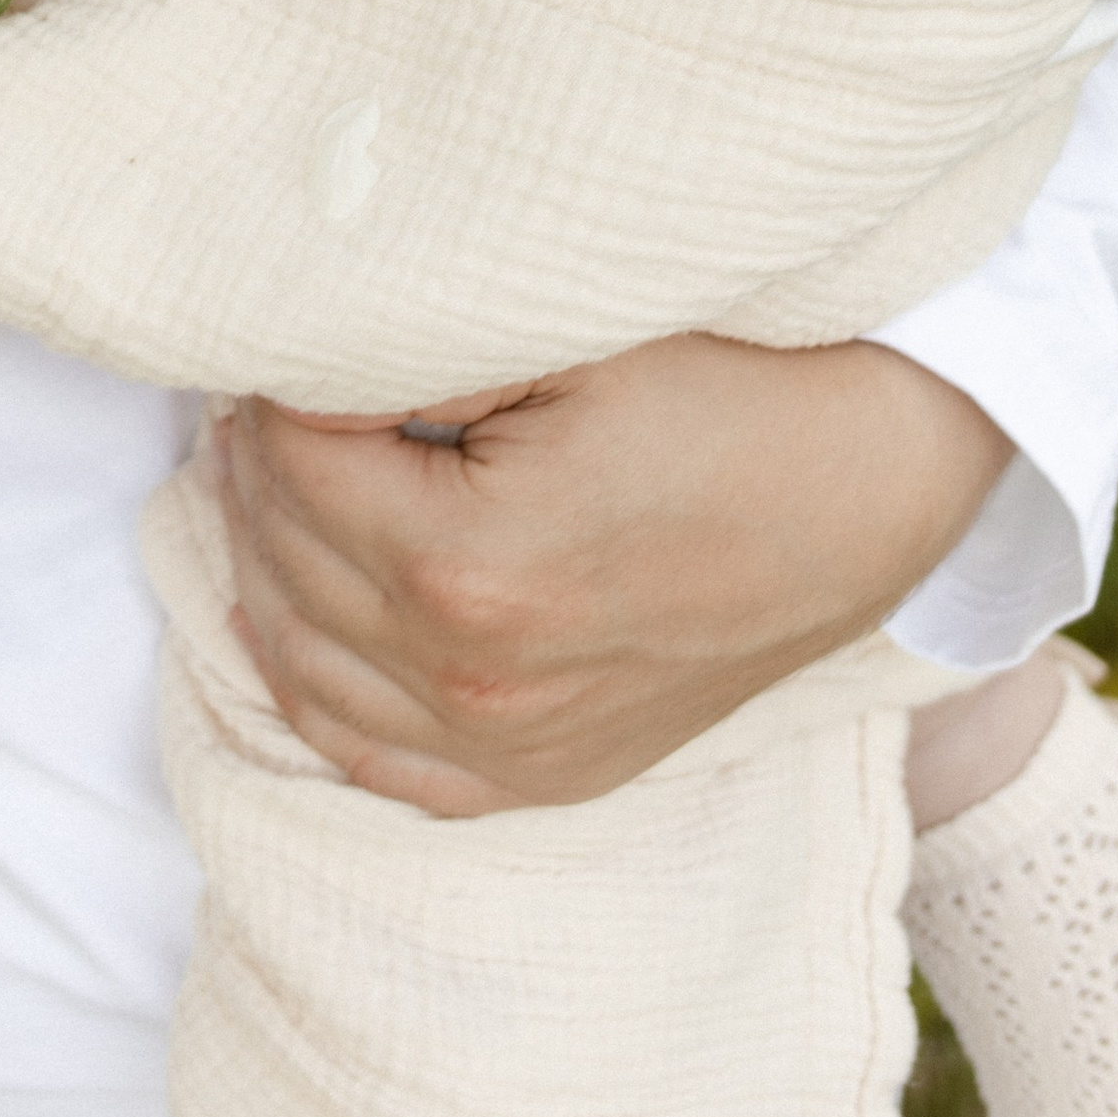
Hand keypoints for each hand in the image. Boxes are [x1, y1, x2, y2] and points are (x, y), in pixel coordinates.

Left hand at [217, 331, 1010, 816]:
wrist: (872, 484)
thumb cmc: (732, 387)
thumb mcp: (571, 340)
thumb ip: (419, 359)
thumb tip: (294, 359)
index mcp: (471, 568)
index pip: (295, 469)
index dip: (267, 392)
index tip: (264, 340)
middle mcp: (478, 682)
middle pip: (290, 563)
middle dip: (254, 471)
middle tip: (245, 391)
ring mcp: (513, 749)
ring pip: (310, 667)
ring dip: (264, 565)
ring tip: (255, 477)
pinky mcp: (546, 776)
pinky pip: (377, 760)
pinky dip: (312, 689)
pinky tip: (282, 620)